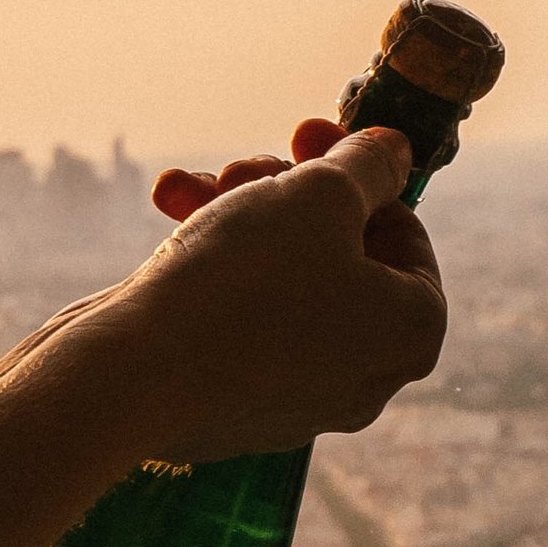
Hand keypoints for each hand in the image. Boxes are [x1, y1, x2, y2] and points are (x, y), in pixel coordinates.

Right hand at [112, 117, 446, 465]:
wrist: (135, 374)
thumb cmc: (247, 280)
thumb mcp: (319, 193)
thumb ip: (367, 166)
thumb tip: (395, 152)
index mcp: (412, 331)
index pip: (404, 235)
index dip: (355, 176)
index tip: (307, 141)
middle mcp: (367, 375)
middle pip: (337, 254)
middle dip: (285, 193)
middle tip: (244, 162)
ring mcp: (299, 398)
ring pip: (281, 281)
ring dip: (240, 218)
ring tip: (190, 189)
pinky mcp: (237, 405)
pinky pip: (240, 321)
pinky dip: (214, 272)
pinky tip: (170, 222)